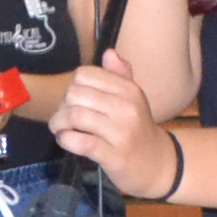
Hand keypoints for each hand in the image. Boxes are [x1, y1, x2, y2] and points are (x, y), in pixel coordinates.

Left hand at [51, 47, 177, 201]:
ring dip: (59, 124)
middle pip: (75, 94)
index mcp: (129, 90)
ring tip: (62, 130)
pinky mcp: (114, 155)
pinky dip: (66, 140)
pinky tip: (67, 141)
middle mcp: (127, 107)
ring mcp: (122, 132)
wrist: (157, 164)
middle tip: (65, 118)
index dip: (72, 87)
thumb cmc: (137, 129)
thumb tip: (109, 52)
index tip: (75, 101)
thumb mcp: (133, 99)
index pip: (84, 74)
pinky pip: (80, 141)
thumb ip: (120, 75)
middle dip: (62, 106)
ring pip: (75, 116)